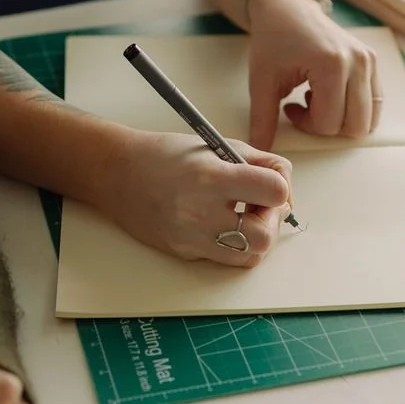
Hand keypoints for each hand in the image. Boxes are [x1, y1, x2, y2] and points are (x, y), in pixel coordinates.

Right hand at [101, 131, 292, 267]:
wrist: (119, 174)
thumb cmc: (168, 155)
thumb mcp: (217, 145)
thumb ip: (258, 162)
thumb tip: (285, 184)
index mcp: (211, 177)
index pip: (274, 192)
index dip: (280, 188)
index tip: (269, 184)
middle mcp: (200, 212)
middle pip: (265, 237)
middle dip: (271, 221)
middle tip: (259, 206)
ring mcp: (191, 238)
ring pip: (249, 256)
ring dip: (255, 238)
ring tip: (241, 216)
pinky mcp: (184, 252)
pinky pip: (224, 258)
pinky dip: (231, 243)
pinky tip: (219, 222)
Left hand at [245, 0, 382, 149]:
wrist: (287, 9)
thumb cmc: (274, 40)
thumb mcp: (262, 82)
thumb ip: (262, 119)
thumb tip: (260, 148)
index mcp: (332, 65)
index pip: (329, 124)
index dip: (306, 125)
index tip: (290, 107)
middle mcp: (358, 63)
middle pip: (354, 126)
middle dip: (327, 126)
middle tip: (305, 107)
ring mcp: (369, 61)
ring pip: (367, 118)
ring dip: (341, 119)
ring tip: (318, 99)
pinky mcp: (372, 62)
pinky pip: (373, 103)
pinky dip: (352, 108)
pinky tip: (329, 93)